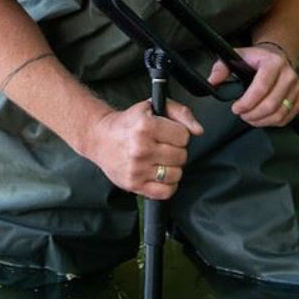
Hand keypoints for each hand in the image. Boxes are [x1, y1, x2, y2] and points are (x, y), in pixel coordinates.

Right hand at [84, 99, 203, 198]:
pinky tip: (160, 175)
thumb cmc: (128, 122)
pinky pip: (166, 192)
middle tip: (164, 146)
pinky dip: (168, 185)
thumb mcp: (153, 107)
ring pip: (176, 174)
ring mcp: (137, 168)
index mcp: (146, 126)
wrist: (100, 138)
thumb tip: (198, 130)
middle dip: (176, 150)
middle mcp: (141, 148)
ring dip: (172, 168)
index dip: (179, 134)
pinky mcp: (134, 184)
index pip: (184, 136)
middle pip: (181, 156)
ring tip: (161, 160)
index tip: (169, 133)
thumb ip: (180, 113)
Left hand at [207, 44, 298, 127]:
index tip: (236, 108)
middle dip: (252, 114)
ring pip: (280, 113)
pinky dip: (273, 122)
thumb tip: (212, 81)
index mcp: (273, 63)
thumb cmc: (255, 58)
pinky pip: (288, 116)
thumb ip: (221, 67)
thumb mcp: (236, 56)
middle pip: (271, 104)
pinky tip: (262, 118)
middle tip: (241, 115)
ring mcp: (297, 86)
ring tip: (249, 118)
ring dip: (261, 120)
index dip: (247, 102)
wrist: (276, 56)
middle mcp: (288, 74)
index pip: (261, 88)